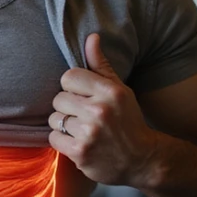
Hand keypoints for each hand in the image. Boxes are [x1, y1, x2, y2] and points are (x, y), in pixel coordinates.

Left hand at [49, 33, 160, 185]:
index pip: (69, 77)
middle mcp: (99, 111)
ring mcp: (89, 133)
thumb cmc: (127, 120)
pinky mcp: (80, 153)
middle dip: (68, 107)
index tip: (82, 96)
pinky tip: (78, 141)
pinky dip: (62, 140)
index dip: (72, 87)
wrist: (142, 159)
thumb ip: (101, 65)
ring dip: (64, 125)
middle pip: (58, 99)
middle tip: (82, 115)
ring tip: (81, 129)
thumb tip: (91, 37)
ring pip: (54, 119)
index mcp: (109, 91)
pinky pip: (54, 138)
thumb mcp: (119, 89)